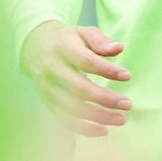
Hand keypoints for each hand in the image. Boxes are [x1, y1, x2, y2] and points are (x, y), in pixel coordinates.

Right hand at [19, 21, 132, 136]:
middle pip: (80, 88)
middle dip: (105, 99)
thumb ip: (100, 41)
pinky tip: (104, 130)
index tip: (127, 76)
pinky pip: (65, 119)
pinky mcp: (47, 101)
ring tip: (121, 119)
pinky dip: (84, 128)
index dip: (107, 70)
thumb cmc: (66, 39)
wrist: (34, 46)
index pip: (86, 61)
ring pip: (73, 108)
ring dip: (99, 117)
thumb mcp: (82, 32)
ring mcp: (48, 87)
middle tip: (128, 104)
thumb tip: (119, 49)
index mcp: (63, 48)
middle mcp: (53, 69)